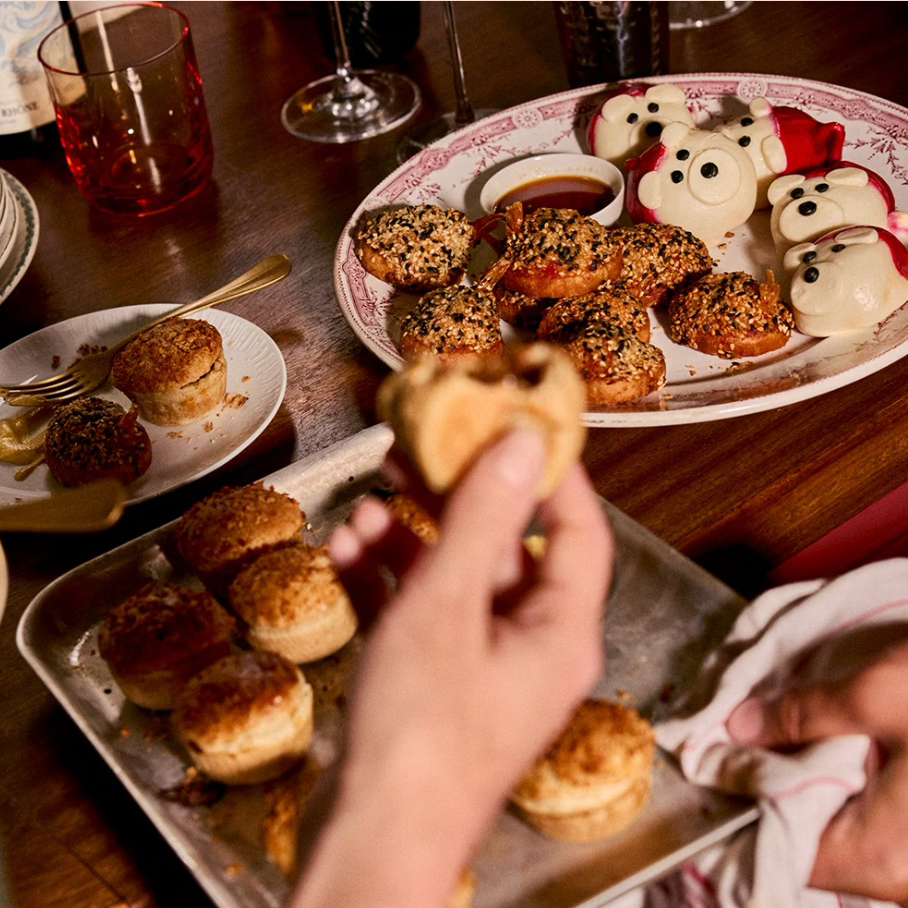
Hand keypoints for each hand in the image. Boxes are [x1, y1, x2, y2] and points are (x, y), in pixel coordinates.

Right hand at [291, 429, 612, 907]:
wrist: (370, 843)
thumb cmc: (419, 737)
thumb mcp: (447, 606)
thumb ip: (483, 519)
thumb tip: (521, 444)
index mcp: (560, 629)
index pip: (577, 529)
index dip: (550, 474)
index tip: (512, 428)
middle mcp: (531, 646)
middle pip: (505, 549)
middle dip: (457, 499)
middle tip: (419, 454)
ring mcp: (484, 666)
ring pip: (456, 579)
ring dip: (411, 539)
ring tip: (369, 503)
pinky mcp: (441, 683)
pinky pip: (423, 614)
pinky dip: (390, 581)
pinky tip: (348, 554)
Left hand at [728, 623, 907, 902]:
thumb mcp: (881, 694)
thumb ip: (800, 715)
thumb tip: (738, 728)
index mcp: (883, 860)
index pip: (778, 845)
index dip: (738, 796)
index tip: (712, 754)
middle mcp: (904, 879)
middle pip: (811, 835)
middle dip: (772, 779)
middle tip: (745, 730)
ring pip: (845, 825)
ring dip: (812, 774)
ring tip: (787, 727)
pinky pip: (879, 818)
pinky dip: (852, 778)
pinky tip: (840, 739)